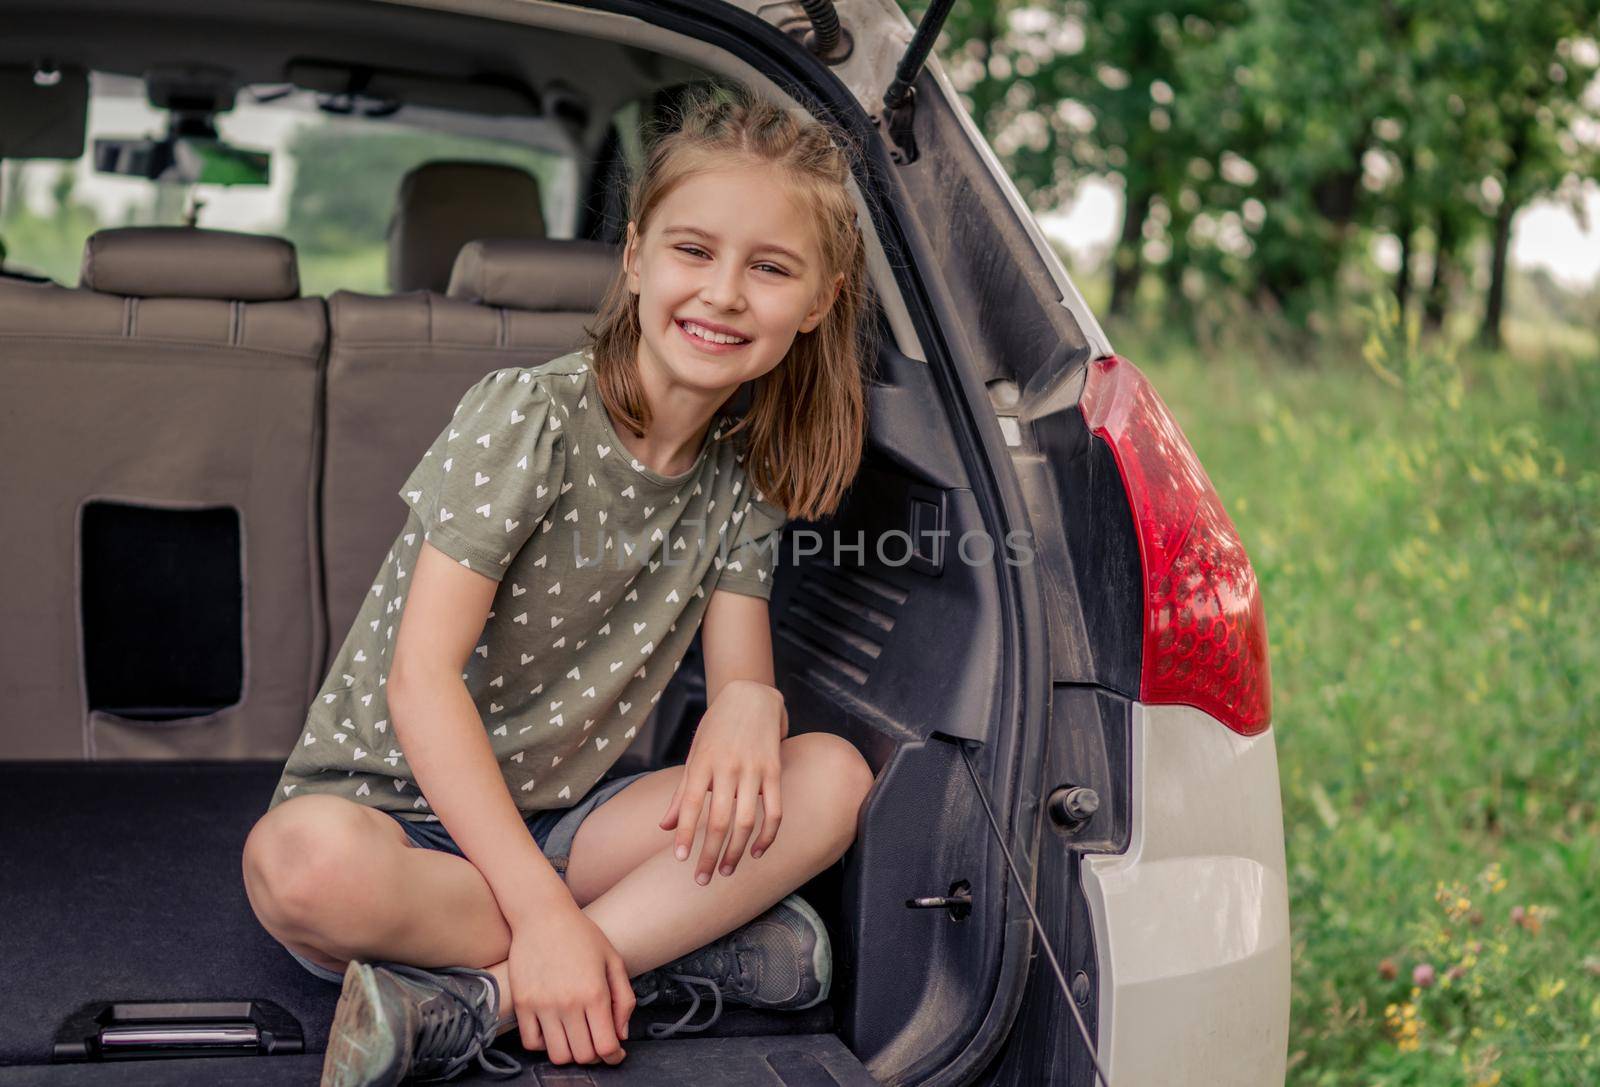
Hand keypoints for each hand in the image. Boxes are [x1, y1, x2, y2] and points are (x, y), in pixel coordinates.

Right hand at [505, 903, 633, 1065]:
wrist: (542, 914)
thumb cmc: (581, 935)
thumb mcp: (613, 960)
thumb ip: (624, 999)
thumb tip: (621, 1035)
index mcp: (595, 993)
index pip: (606, 1046)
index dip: (614, 1056)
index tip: (615, 1053)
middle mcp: (568, 1003)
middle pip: (582, 1056)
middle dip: (594, 1055)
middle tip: (596, 1043)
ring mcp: (542, 1005)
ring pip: (557, 1055)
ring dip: (570, 1053)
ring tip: (575, 1037)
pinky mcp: (522, 1004)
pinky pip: (532, 1043)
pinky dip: (544, 1044)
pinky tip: (554, 1030)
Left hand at [659, 679, 784, 883]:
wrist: (751, 694)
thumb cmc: (717, 727)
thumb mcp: (695, 754)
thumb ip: (682, 793)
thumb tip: (665, 827)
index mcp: (702, 762)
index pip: (691, 804)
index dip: (685, 834)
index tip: (681, 860)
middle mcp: (727, 766)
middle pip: (718, 820)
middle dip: (709, 853)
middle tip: (703, 880)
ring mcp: (753, 769)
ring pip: (746, 820)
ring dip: (736, 851)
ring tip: (726, 871)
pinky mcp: (774, 770)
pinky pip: (775, 810)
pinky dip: (768, 835)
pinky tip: (758, 852)